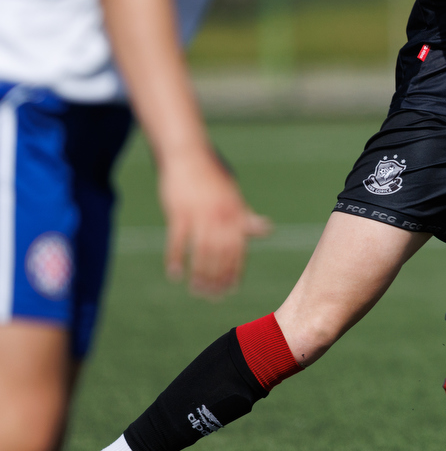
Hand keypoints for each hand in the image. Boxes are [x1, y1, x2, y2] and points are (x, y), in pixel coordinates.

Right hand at [158, 148, 272, 298]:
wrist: (189, 155)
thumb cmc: (213, 175)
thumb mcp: (234, 194)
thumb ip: (246, 215)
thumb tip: (265, 230)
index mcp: (236, 213)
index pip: (238, 249)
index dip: (235, 271)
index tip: (231, 289)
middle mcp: (221, 216)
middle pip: (220, 255)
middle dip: (217, 278)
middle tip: (211, 296)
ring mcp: (200, 214)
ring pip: (200, 252)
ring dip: (199, 274)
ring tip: (196, 290)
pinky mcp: (179, 212)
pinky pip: (177, 241)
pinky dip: (176, 259)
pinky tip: (175, 274)